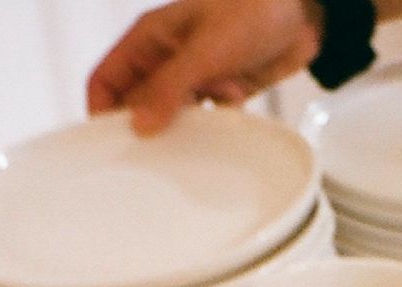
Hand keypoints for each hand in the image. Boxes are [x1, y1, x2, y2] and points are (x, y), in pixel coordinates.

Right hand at [87, 0, 322, 135]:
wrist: (299, 13)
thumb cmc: (250, 11)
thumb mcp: (205, 51)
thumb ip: (170, 88)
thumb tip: (139, 126)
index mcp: (148, 40)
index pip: (105, 82)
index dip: (101, 114)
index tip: (109, 149)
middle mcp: (165, 60)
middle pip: (138, 106)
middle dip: (148, 128)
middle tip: (158, 157)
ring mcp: (193, 77)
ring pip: (174, 117)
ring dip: (190, 124)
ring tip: (209, 113)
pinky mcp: (222, 92)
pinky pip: (208, 120)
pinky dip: (218, 122)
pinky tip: (235, 102)